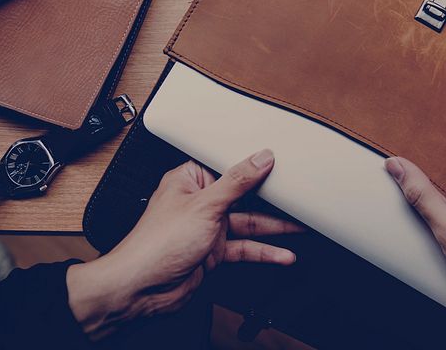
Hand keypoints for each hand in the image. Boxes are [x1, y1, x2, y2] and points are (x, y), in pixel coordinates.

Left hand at [67, 150, 302, 339]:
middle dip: (270, 199)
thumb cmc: (156, 243)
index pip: (228, 166)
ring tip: (303, 227)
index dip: (254, 164)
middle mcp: (199, 202)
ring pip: (248, 224)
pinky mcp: (212, 252)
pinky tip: (283, 254)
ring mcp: (207, 228)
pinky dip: (264, 252)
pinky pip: (244, 248)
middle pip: (243, 196)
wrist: (142, 288)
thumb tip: (261, 158)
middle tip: (301, 196)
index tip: (282, 162)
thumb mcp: (204, 205)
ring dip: (274, 228)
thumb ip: (237, 182)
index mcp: (190, 180)